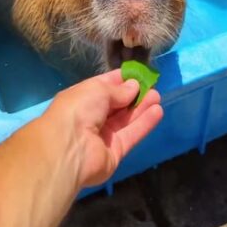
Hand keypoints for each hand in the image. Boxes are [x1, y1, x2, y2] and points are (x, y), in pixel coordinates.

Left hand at [45, 70, 163, 189]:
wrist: (69, 149)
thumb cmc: (78, 110)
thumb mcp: (97, 90)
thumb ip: (118, 90)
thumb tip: (134, 86)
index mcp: (80, 99)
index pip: (103, 87)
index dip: (120, 80)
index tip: (138, 74)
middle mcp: (90, 117)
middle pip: (116, 104)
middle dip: (134, 95)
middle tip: (152, 86)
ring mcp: (102, 136)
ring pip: (125, 119)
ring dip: (141, 107)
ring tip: (158, 96)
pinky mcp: (114, 152)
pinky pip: (131, 135)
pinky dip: (144, 123)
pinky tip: (157, 111)